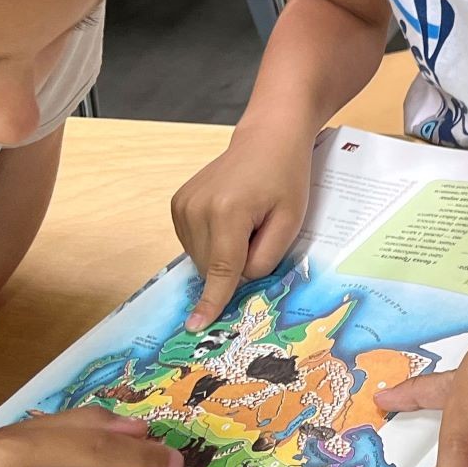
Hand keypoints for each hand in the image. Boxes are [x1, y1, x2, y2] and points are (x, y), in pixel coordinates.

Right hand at [169, 126, 314, 327]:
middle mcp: (196, 209)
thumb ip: (265, 258)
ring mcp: (182, 205)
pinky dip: (212, 243)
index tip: (196, 327)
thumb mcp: (290, 221)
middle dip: (236, 266)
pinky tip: (230, 220)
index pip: (222, 269)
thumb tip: (239, 283)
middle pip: (212, 267)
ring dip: (223, 254)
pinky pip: (193, 243)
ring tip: (246, 222)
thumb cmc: (286, 178)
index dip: (213, 301)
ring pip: (200, 258)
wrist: (267, 139)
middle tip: (259, 234)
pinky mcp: (177, 204)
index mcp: (228, 212)